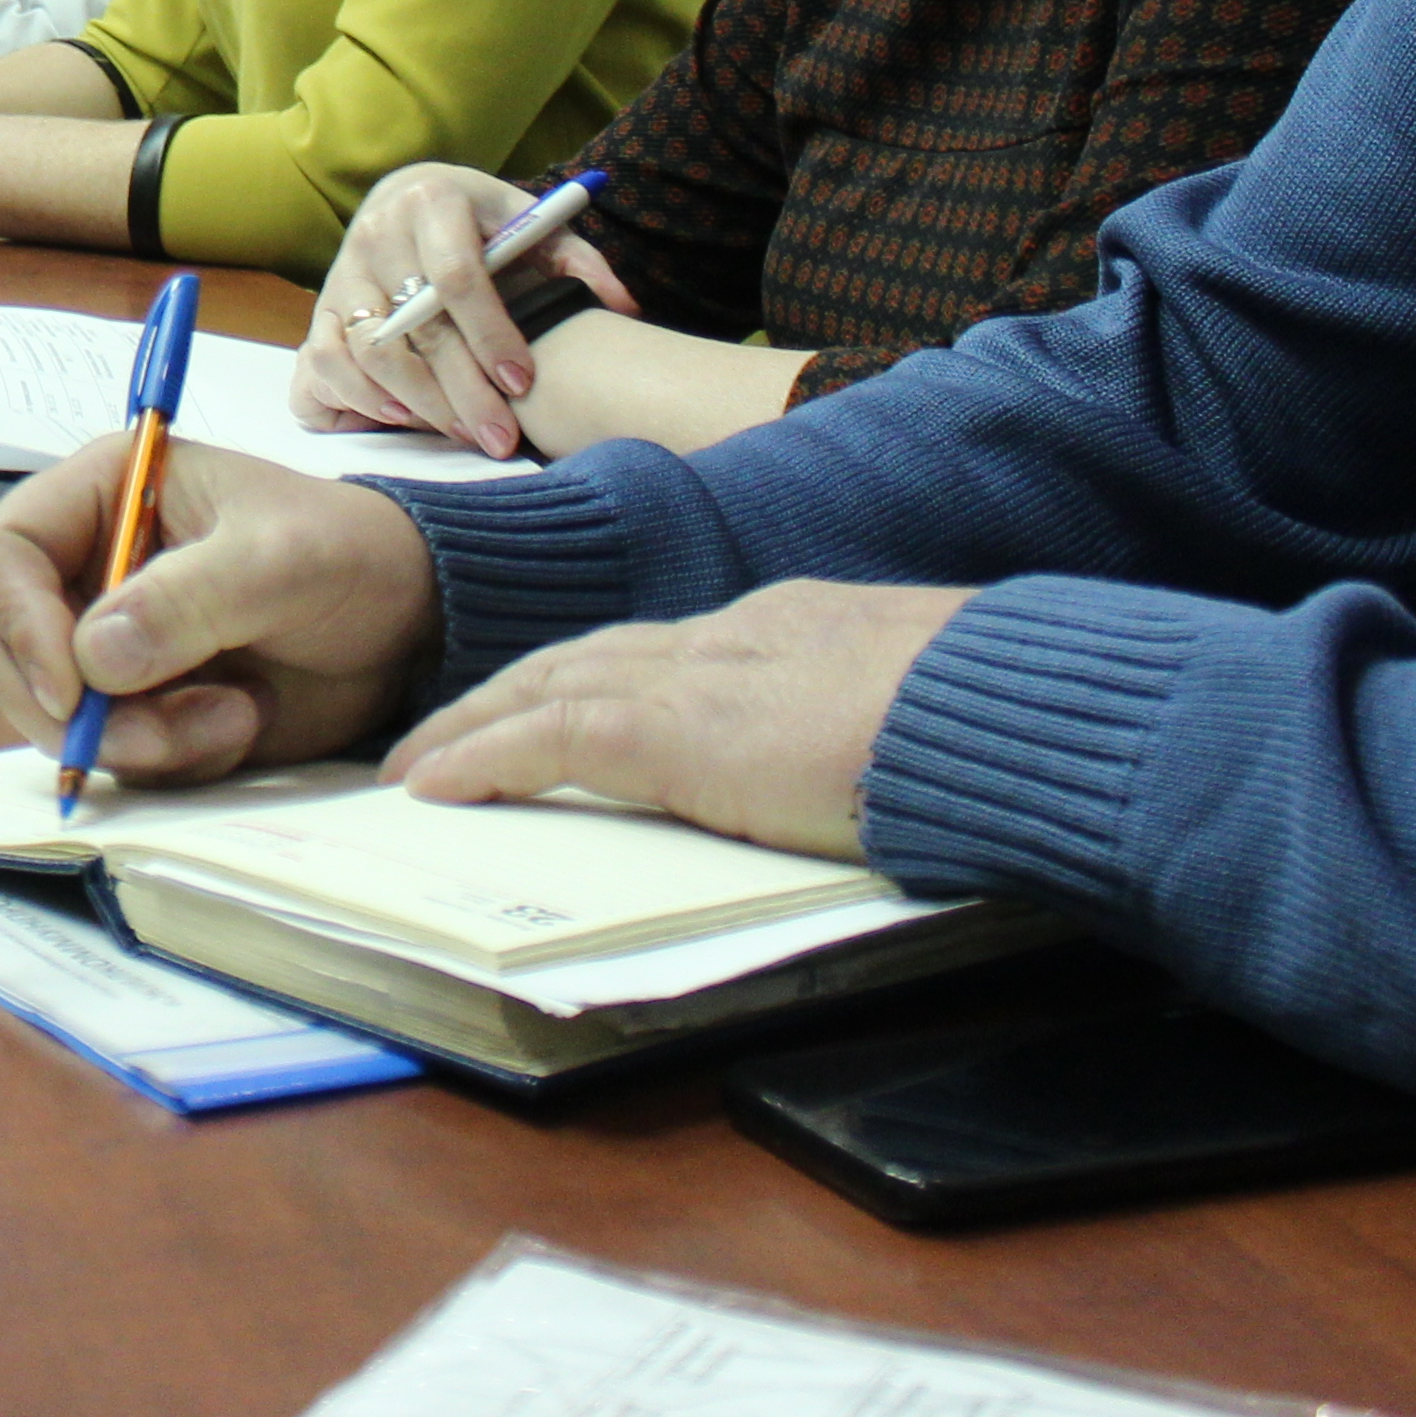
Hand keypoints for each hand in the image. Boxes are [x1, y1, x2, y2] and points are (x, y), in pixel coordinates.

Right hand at [0, 439, 442, 788]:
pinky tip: (241, 724)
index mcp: (102, 496)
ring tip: (233, 717)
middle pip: (4, 650)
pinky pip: (113, 754)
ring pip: (55, 716)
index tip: (73, 688)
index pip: (2, 553)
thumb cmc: (348, 555)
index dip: (17, 620)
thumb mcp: (278, 561)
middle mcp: (87, 570)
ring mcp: (108, 645)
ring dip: (134, 739)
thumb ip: (188, 598)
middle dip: (71, 708)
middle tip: (152, 737)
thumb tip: (92, 656)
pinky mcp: (139, 708)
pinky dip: (170, 758)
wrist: (411, 624)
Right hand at [292, 165, 629, 459]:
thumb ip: (578, 262)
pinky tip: (405, 418)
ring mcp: (341, 271)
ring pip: (369, 351)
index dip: (491, 334)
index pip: (458, 276)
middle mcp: (376, 231)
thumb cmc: (483, 221)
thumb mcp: (532, 223)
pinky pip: (325, 360)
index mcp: (431, 199)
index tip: (523, 380)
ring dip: (418, 402)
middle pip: (415, 327)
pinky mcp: (318, 307)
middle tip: (502, 438)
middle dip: (463, 391)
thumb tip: (626, 307)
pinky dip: (361, 396)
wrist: (412, 196)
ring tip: (463, 433)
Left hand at [381, 582, 976, 858]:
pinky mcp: (675, 732)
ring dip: (471, 726)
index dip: (591, 675)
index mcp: (784, 629)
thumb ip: (864, 723)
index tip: (548, 701)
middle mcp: (726, 638)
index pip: (660, 648)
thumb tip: (865, 761)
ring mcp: (697, 677)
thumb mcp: (915, 713)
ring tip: (416, 763)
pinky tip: (433, 786)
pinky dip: (482, 758)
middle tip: (445, 731)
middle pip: (584, 656)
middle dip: (508, 692)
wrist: (1000, 714)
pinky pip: (547, 739)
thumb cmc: (991, 724)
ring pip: (547, 686)